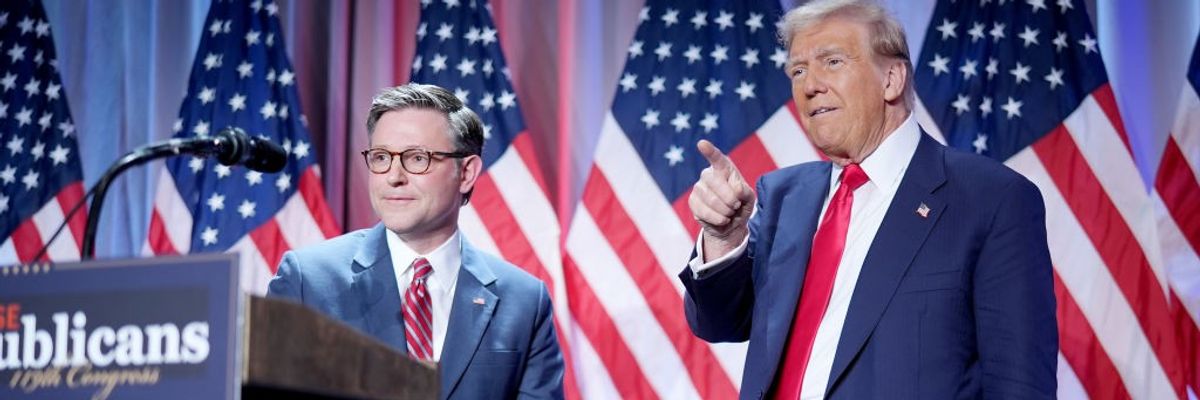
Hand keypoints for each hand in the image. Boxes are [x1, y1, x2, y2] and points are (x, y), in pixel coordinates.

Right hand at [688, 140, 753, 260]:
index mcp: (724, 168)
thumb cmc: (741, 205)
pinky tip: (723, 219)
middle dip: (730, 198)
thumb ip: (745, 191)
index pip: (717, 158)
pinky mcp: (692, 202)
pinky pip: (704, 211)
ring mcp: (698, 188)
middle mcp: (708, 174)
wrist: (731, 224)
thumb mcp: (749, 198)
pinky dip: (718, 219)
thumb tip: (736, 188)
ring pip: (711, 199)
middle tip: (736, 206)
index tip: (702, 144)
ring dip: (726, 211)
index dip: (709, 151)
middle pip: (716, 182)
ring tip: (730, 213)